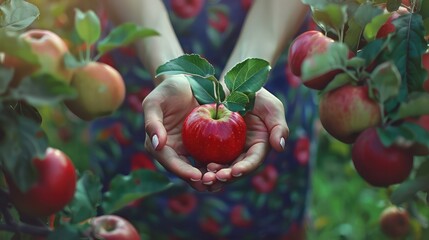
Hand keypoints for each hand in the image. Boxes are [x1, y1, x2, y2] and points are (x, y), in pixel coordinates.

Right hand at [142, 76, 217, 190]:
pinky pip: (212, 157)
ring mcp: (190, 149)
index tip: (196, 176)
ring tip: (224, 179)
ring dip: (211, 177)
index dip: (182, 171)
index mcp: (159, 145)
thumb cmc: (167, 90)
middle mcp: (174, 151)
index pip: (170, 162)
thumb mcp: (155, 102)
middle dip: (199, 180)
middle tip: (213, 183)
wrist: (186, 80)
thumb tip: (156, 145)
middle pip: (186, 172)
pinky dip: (220, 164)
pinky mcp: (204, 144)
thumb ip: (152, 123)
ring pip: (200, 169)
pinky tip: (232, 167)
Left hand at [205, 88, 288, 189]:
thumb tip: (280, 147)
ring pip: (220, 168)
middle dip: (226, 176)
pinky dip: (200, 166)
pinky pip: (205, 158)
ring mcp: (226, 150)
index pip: (252, 161)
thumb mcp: (271, 106)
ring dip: (213, 176)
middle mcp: (242, 152)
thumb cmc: (256, 94)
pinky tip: (194, 167)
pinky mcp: (211, 146)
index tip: (235, 171)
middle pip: (235, 170)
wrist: (231, 85)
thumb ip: (279, 126)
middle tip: (215, 178)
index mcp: (258, 147)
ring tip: (204, 177)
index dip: (244, 168)